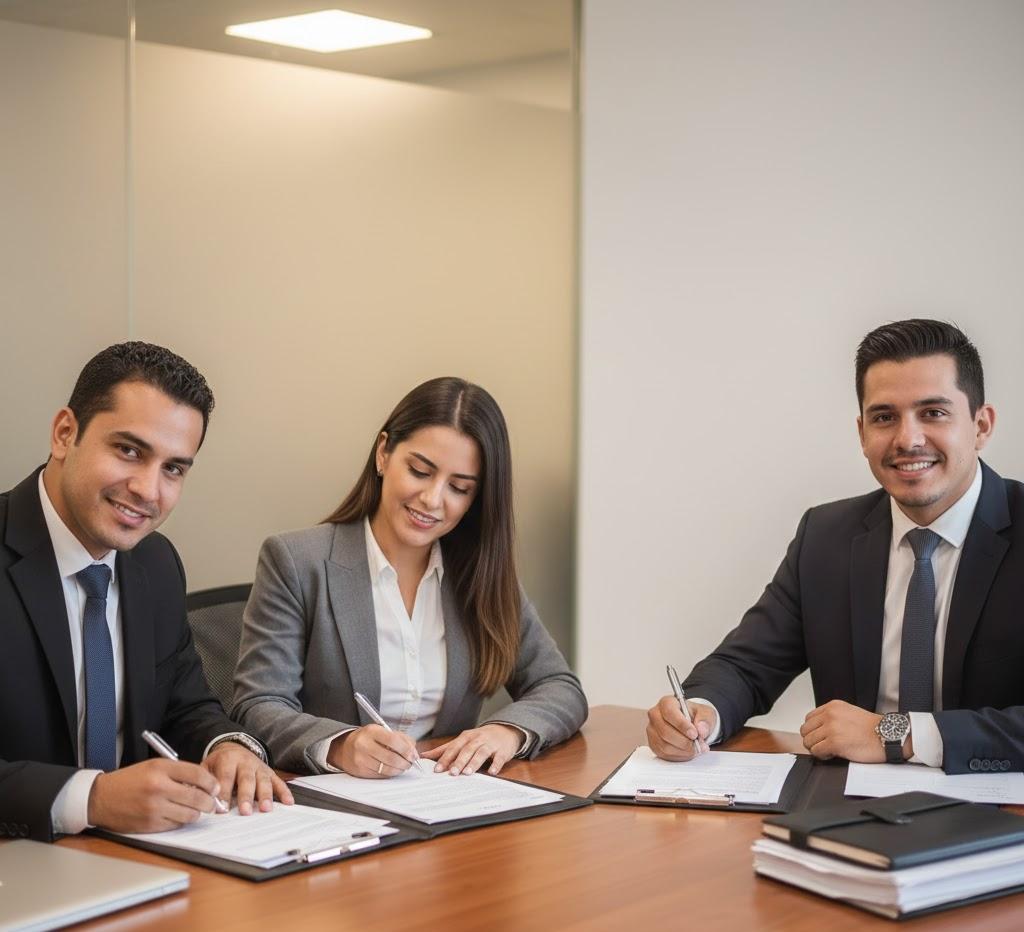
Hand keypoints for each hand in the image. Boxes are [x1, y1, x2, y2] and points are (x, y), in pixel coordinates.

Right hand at [87, 758, 221, 832]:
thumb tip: (203, 784)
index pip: (197, 774)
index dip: (211, 782)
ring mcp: (154, 808)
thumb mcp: (154, 766)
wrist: (100, 798)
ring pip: (189, 814)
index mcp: (160, 769)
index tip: (215, 787)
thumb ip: (178, 772)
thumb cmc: (129, 780)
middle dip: (209, 802)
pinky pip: (176, 825)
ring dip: (196, 813)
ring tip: (196, 809)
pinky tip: (179, 815)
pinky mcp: (149, 825)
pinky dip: (181, 821)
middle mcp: (158, 788)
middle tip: (212, 802)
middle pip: (197, 797)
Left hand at [203, 742, 293, 814]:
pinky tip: (288, 802)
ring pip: (263, 781)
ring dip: (265, 795)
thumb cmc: (219, 763)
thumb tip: (195, 799)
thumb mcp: (207, 767)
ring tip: (265, 809)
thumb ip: (202, 782)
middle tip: (245, 811)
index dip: (223, 793)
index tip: (221, 809)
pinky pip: (278, 782)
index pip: (225, 777)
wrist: (233, 747)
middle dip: (246, 796)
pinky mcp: (269, 772)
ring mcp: (259, 767)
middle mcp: (246, 761)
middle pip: (246, 779)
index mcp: (228, 759)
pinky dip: (284, 792)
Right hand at [329, 725, 419, 778]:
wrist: (345, 748)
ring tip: (403, 766)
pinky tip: (393, 770)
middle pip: (391, 757)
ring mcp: (360, 759)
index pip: (393, 741)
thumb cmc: (368, 738)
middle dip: (405, 762)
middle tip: (410, 763)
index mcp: (371, 731)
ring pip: (387, 769)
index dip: (406, 749)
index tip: (414, 754)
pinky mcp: (360, 771)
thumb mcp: (382, 731)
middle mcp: (364, 744)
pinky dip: (390, 774)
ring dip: (399, 769)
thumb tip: (413, 749)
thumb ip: (400, 738)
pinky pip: (380, 775)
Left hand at [421, 724, 521, 775]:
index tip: (437, 769)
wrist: (504, 730)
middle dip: (459, 761)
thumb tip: (424, 755)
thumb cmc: (480, 738)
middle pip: (467, 750)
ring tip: (467, 773)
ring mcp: (490, 744)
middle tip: (452, 773)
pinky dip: (495, 765)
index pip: (453, 748)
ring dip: (474, 763)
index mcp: (466, 737)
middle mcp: (477, 739)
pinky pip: (499, 758)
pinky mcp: (502, 751)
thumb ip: (445, 749)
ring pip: (481, 753)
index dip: (445, 758)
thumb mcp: (462, 740)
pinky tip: (492, 772)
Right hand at [646, 696, 713, 760]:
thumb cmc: (695, 717)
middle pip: (665, 731)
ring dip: (683, 750)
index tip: (694, 734)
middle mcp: (655, 715)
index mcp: (667, 703)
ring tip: (695, 749)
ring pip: (664, 745)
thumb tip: (701, 730)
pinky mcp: (653, 744)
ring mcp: (652, 730)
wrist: (691, 725)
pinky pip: (664, 754)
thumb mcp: (706, 713)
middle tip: (698, 745)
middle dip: (684, 742)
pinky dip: (679, 756)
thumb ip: (705, 719)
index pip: (669, 712)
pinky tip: (687, 752)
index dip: (681, 725)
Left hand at [800, 700, 902, 761]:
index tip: (820, 737)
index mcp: (832, 706)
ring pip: (808, 742)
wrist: (889, 736)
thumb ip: (832, 717)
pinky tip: (832, 755)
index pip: (809, 718)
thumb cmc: (873, 728)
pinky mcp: (835, 743)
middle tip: (823, 746)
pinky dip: (822, 756)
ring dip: (817, 749)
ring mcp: (832, 728)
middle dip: (813, 740)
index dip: (813, 730)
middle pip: (806, 730)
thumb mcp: (849, 713)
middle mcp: (830, 715)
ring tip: (829, 750)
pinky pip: (816, 751)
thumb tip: (818, 729)